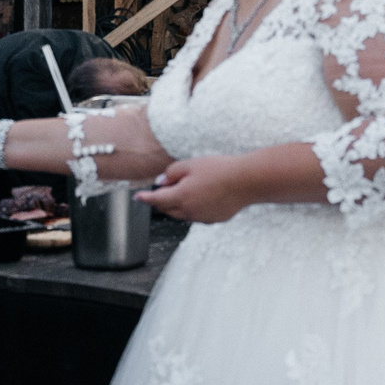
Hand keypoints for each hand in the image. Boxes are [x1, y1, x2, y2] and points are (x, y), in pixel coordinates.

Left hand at [136, 156, 252, 223]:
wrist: (246, 181)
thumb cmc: (220, 169)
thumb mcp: (191, 164)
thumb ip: (172, 173)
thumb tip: (163, 181)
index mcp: (180, 196)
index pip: (156, 199)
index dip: (145, 197)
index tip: (137, 197)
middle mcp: (189, 211)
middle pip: (167, 209)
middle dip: (162, 199)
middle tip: (167, 186)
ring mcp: (202, 218)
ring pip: (181, 214)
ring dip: (178, 204)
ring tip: (190, 187)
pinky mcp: (213, 219)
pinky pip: (197, 215)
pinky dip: (193, 208)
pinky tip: (204, 195)